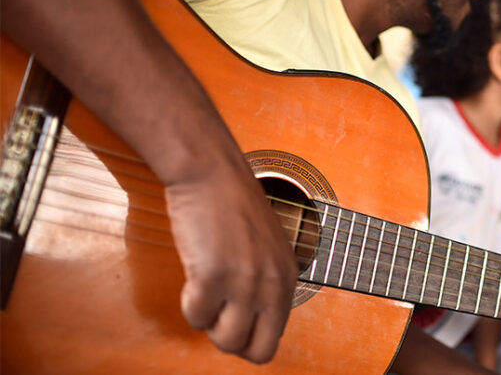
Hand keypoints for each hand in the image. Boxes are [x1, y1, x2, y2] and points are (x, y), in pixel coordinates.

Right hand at [166, 158, 298, 363]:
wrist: (211, 172)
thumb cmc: (231, 204)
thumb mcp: (266, 248)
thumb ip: (265, 283)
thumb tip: (247, 323)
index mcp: (287, 277)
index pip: (273, 339)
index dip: (246, 337)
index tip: (231, 319)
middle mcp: (273, 283)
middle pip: (257, 351)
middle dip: (230, 340)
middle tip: (216, 312)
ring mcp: (245, 282)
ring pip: (226, 341)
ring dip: (209, 322)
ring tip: (206, 290)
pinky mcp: (214, 276)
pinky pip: (196, 317)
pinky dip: (189, 303)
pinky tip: (194, 275)